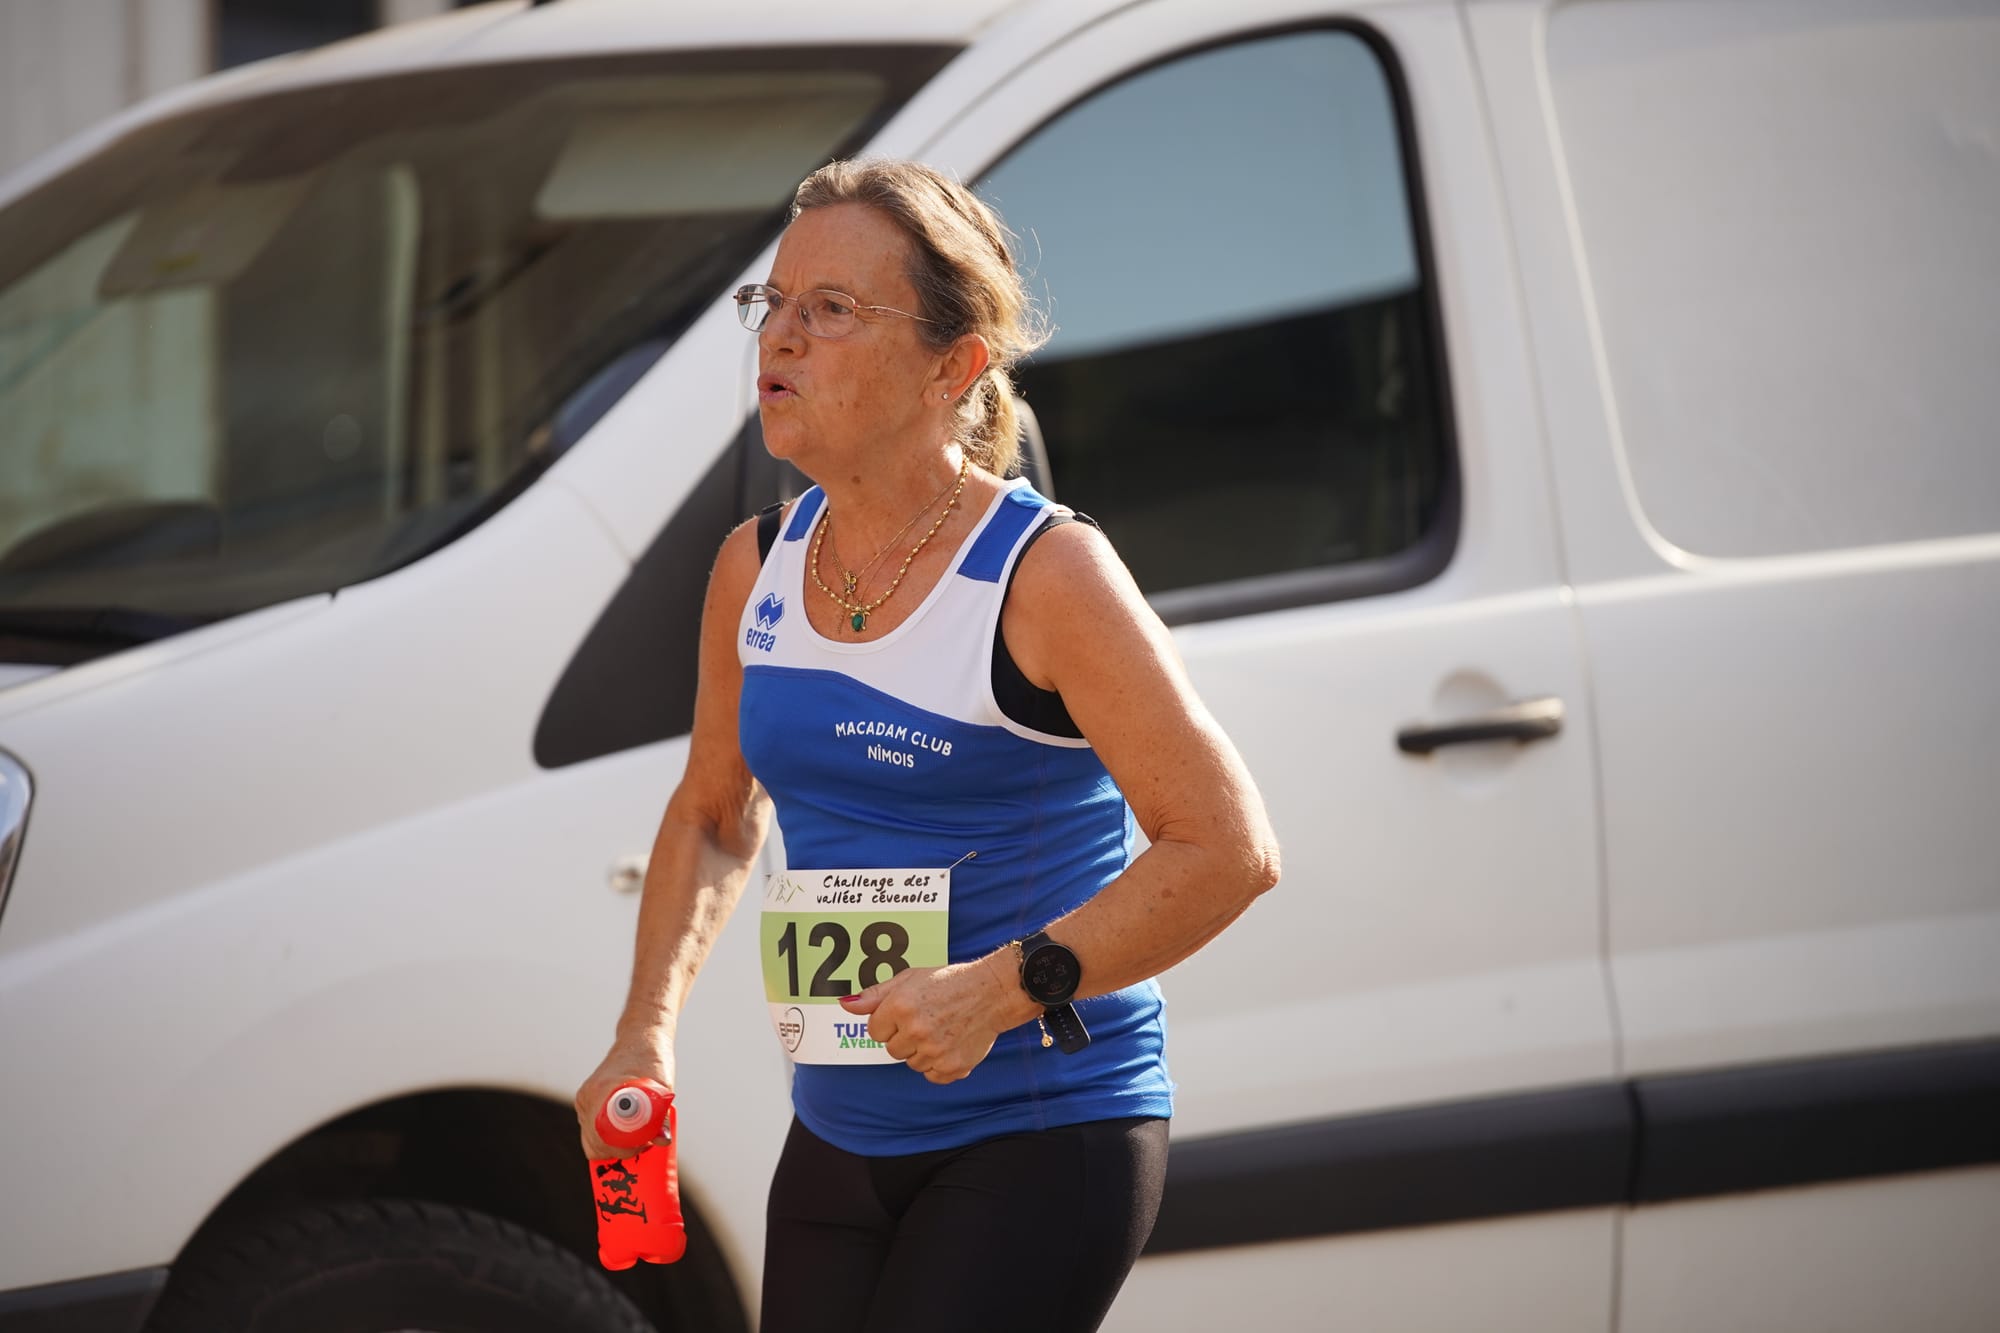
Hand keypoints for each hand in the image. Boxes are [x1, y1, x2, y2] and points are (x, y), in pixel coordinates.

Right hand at [574, 1033, 674, 1160]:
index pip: (604, 1137)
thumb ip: (662, 1115)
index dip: (624, 1148)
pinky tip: (627, 1132)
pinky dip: (608, 1137)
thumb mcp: (662, 1086)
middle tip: (645, 1144)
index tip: (644, 1144)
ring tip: (639, 1136)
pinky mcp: (586, 1102)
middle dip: (620, 1150)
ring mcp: (584, 1100)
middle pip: (595, 1143)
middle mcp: (588, 1097)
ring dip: (614, 1145)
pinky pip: (592, 1131)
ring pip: (592, 1140)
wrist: (639, 1039)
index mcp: (603, 1091)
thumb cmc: (652, 1060)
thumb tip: (662, 1140)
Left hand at [838, 954, 1027, 1083]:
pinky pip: (931, 1075)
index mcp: (900, 1005)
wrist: (992, 992)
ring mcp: (934, 1050)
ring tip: (941, 1029)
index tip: (908, 1011)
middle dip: (905, 1037)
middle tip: (927, 1019)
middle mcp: (915, 1030)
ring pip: (912, 1063)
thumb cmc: (948, 982)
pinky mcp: (951, 1067)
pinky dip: (939, 1064)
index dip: (890, 1021)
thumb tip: (845, 1005)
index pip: (875, 1030)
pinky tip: (950, 1043)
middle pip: (892, 1050)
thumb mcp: (909, 979)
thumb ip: (875, 995)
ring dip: (922, 1051)